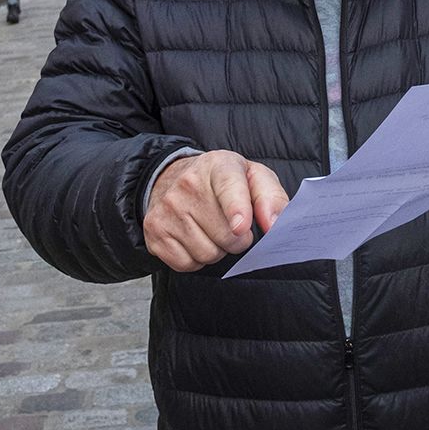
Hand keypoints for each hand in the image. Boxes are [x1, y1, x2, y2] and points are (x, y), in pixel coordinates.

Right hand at [144, 151, 288, 271]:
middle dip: (237, 239)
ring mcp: (167, 208)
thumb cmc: (222, 182)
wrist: (173, 177)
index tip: (241, 227)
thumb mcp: (253, 177)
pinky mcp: (154, 231)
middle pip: (226, 235)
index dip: (236, 209)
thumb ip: (271, 198)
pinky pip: (187, 264)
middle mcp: (188, 184)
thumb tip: (275, 224)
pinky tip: (194, 238)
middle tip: (232, 226)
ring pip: (207, 254)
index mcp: (219, 165)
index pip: (228, 187)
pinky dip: (196, 259)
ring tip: (211, 229)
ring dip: (217, 250)